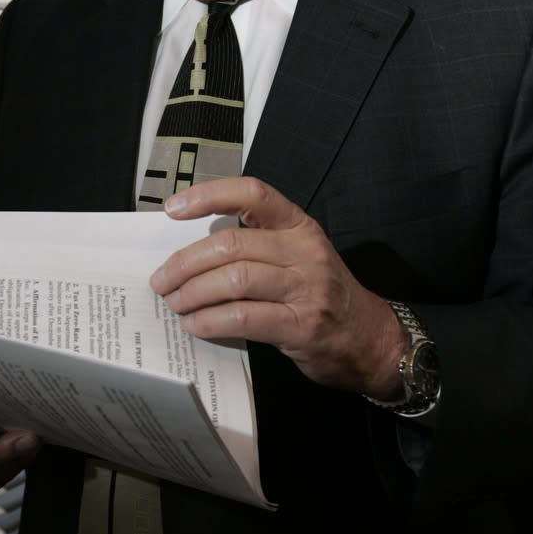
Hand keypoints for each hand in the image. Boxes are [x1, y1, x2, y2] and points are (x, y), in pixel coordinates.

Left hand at [150, 177, 407, 397]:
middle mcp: (304, 251)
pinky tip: (196, 325)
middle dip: (186, 262)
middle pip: (232, 244)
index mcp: (298, 225)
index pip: (253, 193)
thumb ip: (254, 246)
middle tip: (162, 279)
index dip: (209, 195)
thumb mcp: (296, 256)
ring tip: (176, 302)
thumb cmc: (320, 295)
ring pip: (235, 279)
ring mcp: (306, 288)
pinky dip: (211, 321)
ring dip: (194, 292)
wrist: (370, 339)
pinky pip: (244, 317)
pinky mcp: (302, 325)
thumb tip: (190, 252)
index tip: (173, 207)